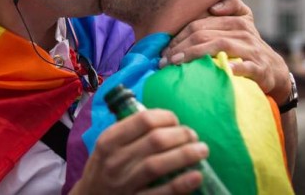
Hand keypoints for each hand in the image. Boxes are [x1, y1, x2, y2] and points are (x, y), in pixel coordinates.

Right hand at [71, 109, 206, 194]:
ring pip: (158, 165)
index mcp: (109, 140)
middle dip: (181, 135)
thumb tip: (164, 118)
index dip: (166, 117)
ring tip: (202, 150)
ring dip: (185, 155)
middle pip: (155, 141)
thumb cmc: (103, 169)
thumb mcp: (106, 146)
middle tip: (193, 135)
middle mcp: (114, 161)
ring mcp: (123, 184)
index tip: (176, 120)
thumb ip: (128, 132)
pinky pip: (160, 193)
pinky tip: (196, 176)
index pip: (143, 120)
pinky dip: (180, 184)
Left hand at [160, 0, 290, 104]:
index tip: (164, 50)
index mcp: (235, 20)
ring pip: (219, 46)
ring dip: (195, 54)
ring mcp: (251, 49)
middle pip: (204, 34)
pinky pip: (244, 66)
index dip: (178, 36)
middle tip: (164, 61)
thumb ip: (231, 6)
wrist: (274, 70)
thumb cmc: (248, 45)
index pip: (199, 25)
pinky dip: (231, 67)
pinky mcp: (259, 68)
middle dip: (180, 47)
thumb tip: (214, 6)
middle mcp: (243, 31)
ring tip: (177, 64)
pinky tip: (218, 70)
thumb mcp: (243, 21)